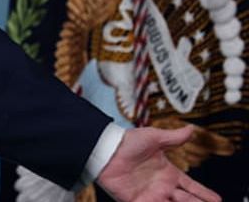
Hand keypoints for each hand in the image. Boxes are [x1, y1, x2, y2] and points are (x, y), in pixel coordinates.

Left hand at [96, 126, 219, 201]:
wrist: (105, 149)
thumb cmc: (127, 141)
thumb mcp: (154, 138)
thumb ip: (173, 137)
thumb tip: (191, 129)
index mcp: (168, 173)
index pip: (191, 186)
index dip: (204, 193)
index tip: (217, 199)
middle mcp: (162, 186)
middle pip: (187, 200)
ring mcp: (150, 195)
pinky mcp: (136, 201)